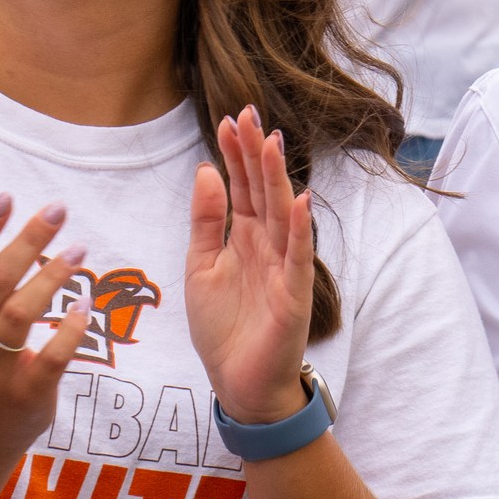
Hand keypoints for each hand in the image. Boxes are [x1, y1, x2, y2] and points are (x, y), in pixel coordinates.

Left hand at [183, 108, 315, 426]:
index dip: (236, 155)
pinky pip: (297, 256)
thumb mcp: (200, 268)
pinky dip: (298, 228)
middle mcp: (267, 245)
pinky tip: (298, 199)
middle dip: (255, 153)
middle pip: (262, 191)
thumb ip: (206, 222)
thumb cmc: (223, 329)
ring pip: (281, 214)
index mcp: (244, 238)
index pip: (241, 187)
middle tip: (248, 114)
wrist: (240, 385)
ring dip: (277, 178)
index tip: (228, 119)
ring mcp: (284, 267)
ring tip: (270, 142)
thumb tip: (207, 170)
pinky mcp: (294, 295)